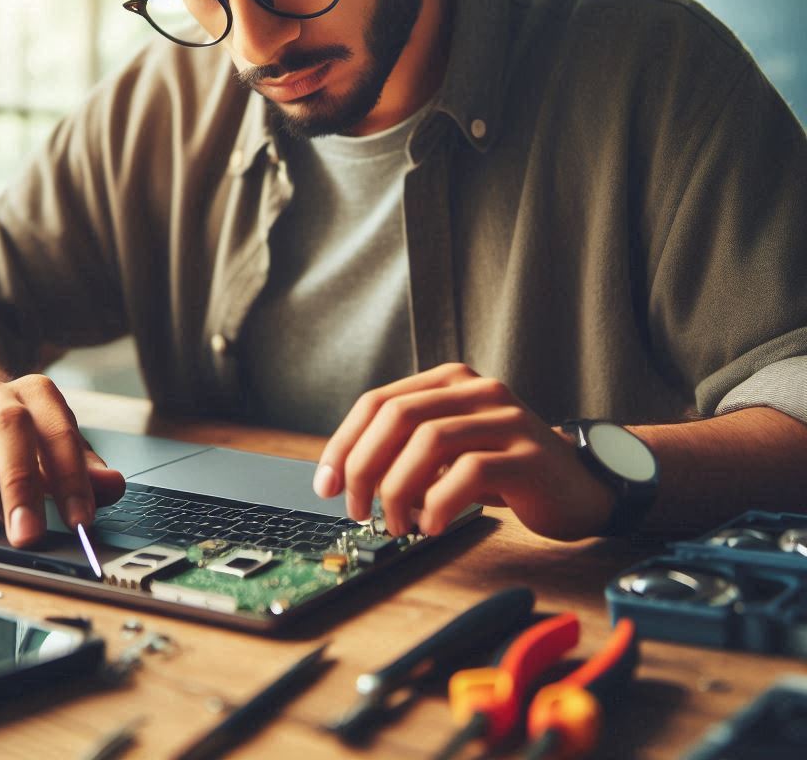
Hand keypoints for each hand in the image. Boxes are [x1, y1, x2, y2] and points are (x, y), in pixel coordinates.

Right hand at [0, 374, 125, 546]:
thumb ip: (89, 471)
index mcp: (38, 393)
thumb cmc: (29, 440)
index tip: (80, 522)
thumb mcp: (65, 451)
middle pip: (8, 427)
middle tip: (29, 534)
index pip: (60, 432)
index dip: (72, 480)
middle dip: (20, 485)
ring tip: (2, 521)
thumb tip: (113, 486)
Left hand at [312, 363, 615, 540]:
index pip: (377, 402)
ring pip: (429, 440)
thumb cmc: (504, 471)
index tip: (326, 485)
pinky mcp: (529, 454)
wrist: (580, 485)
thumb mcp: (450, 450)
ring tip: (396, 523)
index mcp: (449, 381)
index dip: (343, 444)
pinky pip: (470, 471)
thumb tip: (346, 477)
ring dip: (399, 489)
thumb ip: (406, 450)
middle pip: (397, 416)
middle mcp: (476, 390)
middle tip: (358, 509)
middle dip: (364, 466)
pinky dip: (439, 503)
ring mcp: (505, 419)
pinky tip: (433, 525)